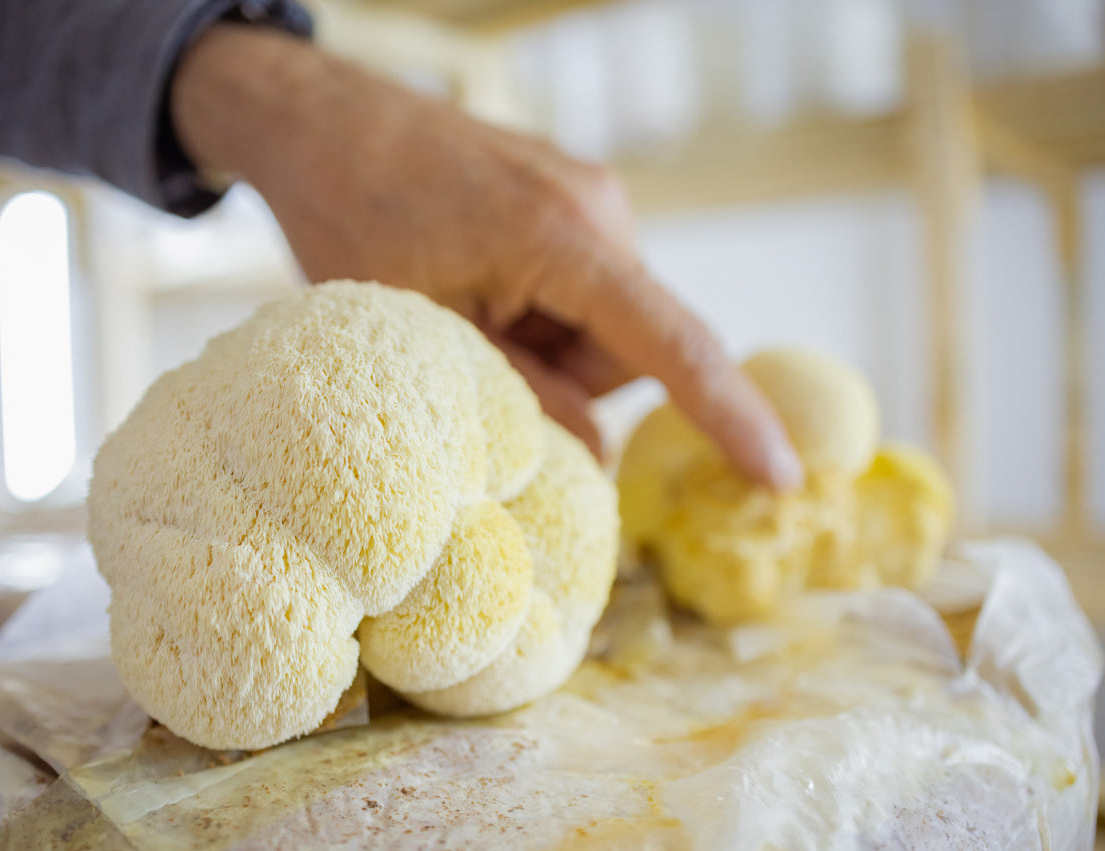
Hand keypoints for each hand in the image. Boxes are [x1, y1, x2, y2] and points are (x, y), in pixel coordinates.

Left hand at [169, 25, 801, 487]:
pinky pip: (579, 291)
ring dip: (541, 348)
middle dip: (560, 381)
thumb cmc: (355, 217)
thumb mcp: (428, 332)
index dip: (730, 417)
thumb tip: (600, 458)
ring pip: (600, 327)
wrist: (322, 121)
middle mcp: (601, 209)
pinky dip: (535, 315)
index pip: (673, 345)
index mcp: (567, 239)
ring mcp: (588, 198)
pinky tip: (471, 290)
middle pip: (626, 351)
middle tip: (469, 357)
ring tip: (458, 313)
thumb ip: (522, 398)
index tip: (782, 474)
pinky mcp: (568, 200)